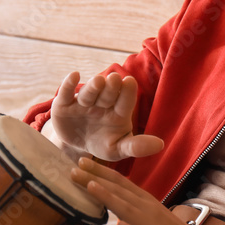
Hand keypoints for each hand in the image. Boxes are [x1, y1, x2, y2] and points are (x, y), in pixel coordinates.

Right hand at [48, 71, 163, 161]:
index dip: (127, 92)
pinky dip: (69, 84)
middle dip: (111, 87)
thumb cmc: (102, 145)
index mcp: (118, 112)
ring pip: (89, 92)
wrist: (75, 148)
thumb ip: (136, 147)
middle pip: (108, 94)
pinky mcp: (64, 105)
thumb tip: (161, 145)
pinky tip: (74, 75)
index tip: (130, 82)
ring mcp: (83, 103)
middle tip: (115, 78)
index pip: (125, 101)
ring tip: (99, 81)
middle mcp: (102, 104)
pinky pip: (66, 93)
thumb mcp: (118, 149)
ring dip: (93, 86)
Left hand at [71, 157, 224, 224]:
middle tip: (75, 166)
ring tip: (91, 186)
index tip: (81, 161)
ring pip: (128, 209)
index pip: (119, 183)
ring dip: (109, 197)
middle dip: (96, 178)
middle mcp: (147, 209)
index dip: (100, 172)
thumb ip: (133, 210)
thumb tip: (114, 206)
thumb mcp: (149, 218)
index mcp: (144, 202)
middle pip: (119, 191)